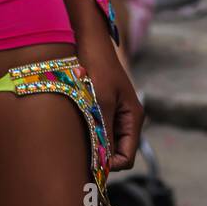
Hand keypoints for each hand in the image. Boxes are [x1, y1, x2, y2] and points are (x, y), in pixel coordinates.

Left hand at [77, 31, 144, 171]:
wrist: (88, 40)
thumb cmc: (96, 67)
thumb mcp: (101, 101)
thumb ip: (105, 132)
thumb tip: (104, 163)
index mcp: (133, 118)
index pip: (127, 158)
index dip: (110, 165)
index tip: (90, 162)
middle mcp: (126, 119)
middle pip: (117, 152)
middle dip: (101, 155)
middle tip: (78, 152)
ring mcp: (115, 113)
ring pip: (106, 142)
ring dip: (93, 143)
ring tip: (74, 137)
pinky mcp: (102, 107)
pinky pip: (97, 129)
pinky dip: (88, 132)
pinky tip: (73, 126)